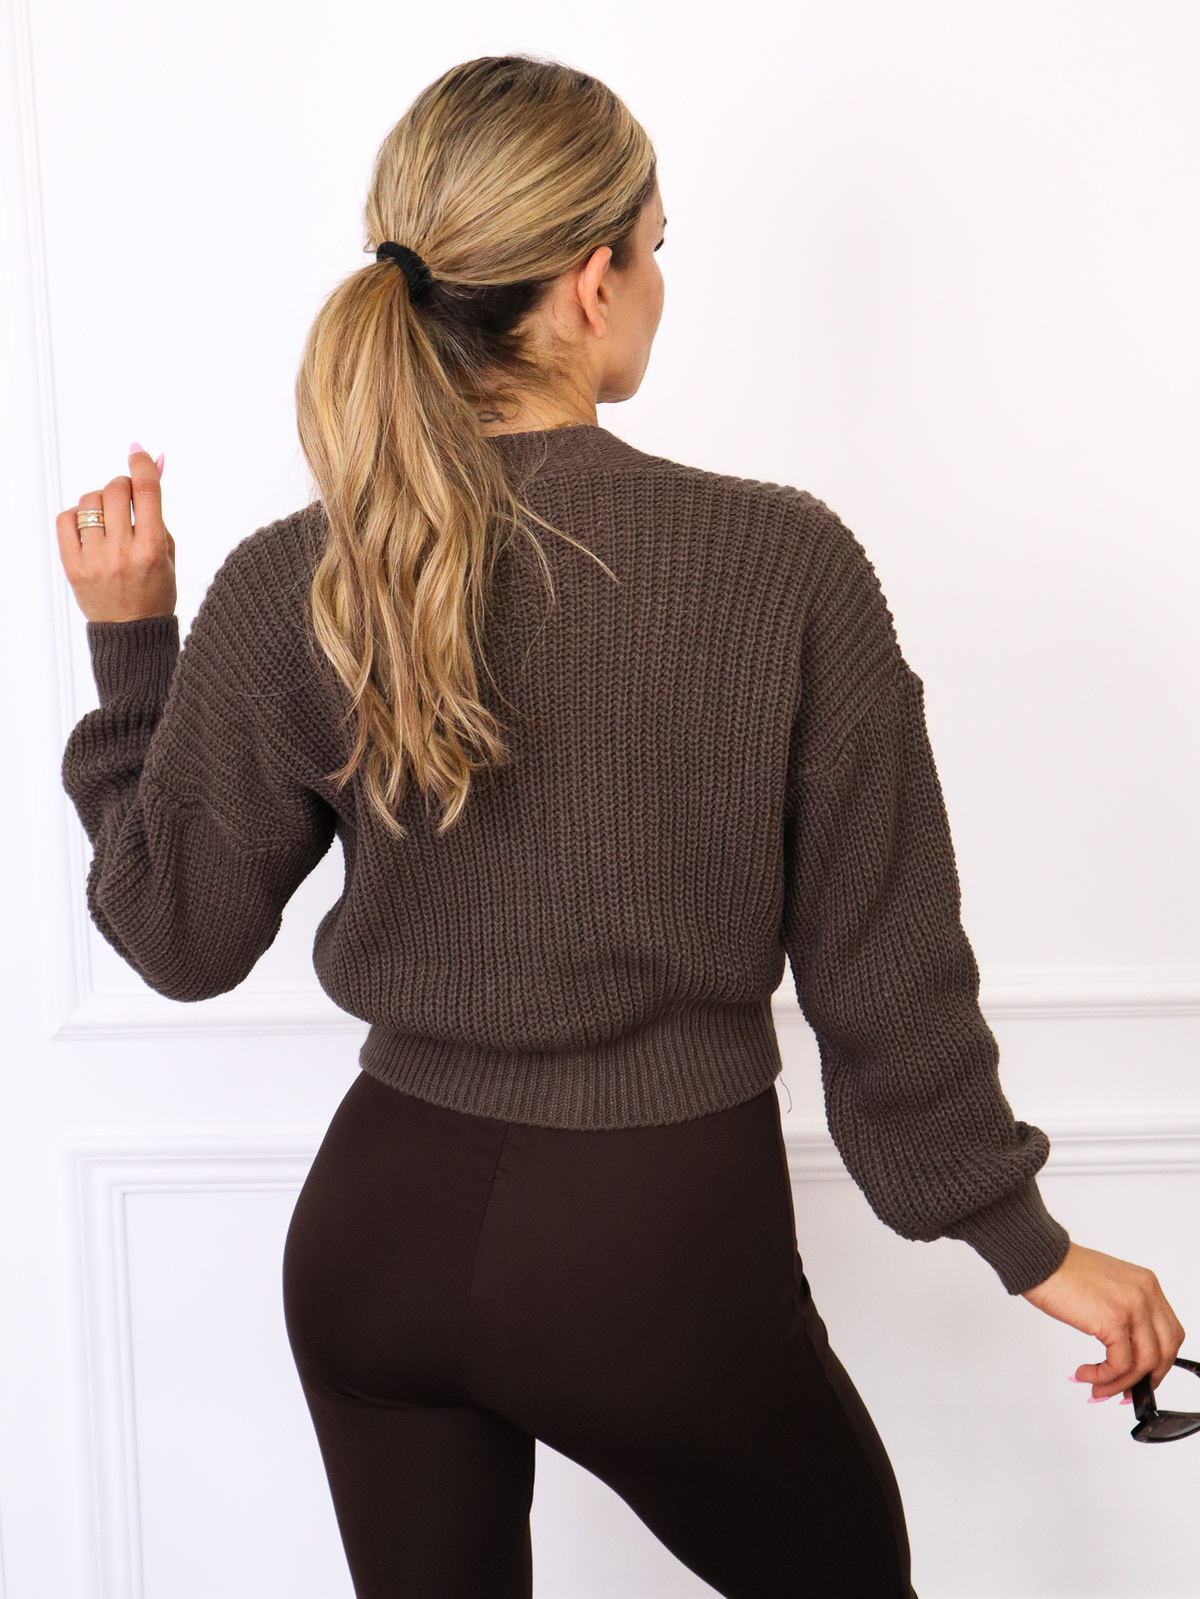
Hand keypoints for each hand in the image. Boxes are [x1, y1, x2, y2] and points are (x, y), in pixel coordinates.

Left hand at [56, 444, 175, 622]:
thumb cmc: (155, 592)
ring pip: (90, 501)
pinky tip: (89, 528)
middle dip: (122, 486)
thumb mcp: (168, 552)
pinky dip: (77, 516)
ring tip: (109, 519)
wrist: (132, 632)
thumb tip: (152, 466)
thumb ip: (158, 511)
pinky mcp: (73, 565)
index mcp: (153, 548)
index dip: (141, 464)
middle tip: (127, 497)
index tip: (137, 452)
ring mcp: (95, 559)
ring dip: (101, 501)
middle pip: (116, 490)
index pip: (146, 491)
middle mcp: (123, 552)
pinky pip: (66, 519)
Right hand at [1022, 1241, 1184, 1402]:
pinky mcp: (1114, 1320)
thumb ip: (1125, 1312)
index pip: (1169, 1333)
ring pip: (1144, 1363)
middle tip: (1126, 1392)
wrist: (1039, 1259)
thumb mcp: (1108, 1287)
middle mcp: (1146, 1293)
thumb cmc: (1062, 1271)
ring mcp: (1133, 1306)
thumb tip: (1126, 1350)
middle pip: (1165, 1351)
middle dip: (1147, 1378)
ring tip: (1097, 1387)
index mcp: (1147, 1284)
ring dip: (1120, 1383)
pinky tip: (1085, 1374)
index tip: (1141, 1377)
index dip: (1159, 1361)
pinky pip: (1119, 1364)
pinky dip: (1104, 1377)